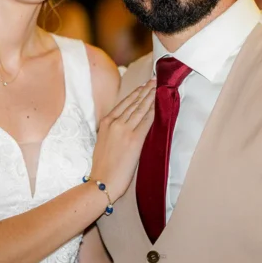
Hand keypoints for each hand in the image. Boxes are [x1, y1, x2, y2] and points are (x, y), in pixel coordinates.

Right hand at [89, 80, 155, 199]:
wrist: (102, 181)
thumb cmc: (102, 166)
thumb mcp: (102, 142)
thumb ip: (111, 131)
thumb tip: (123, 125)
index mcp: (105, 123)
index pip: (124, 104)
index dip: (135, 93)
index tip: (143, 86)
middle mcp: (114, 123)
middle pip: (133, 103)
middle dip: (145, 91)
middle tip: (154, 80)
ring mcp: (124, 130)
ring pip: (140, 109)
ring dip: (150, 97)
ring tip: (158, 87)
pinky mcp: (134, 139)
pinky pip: (147, 121)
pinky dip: (154, 111)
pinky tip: (159, 104)